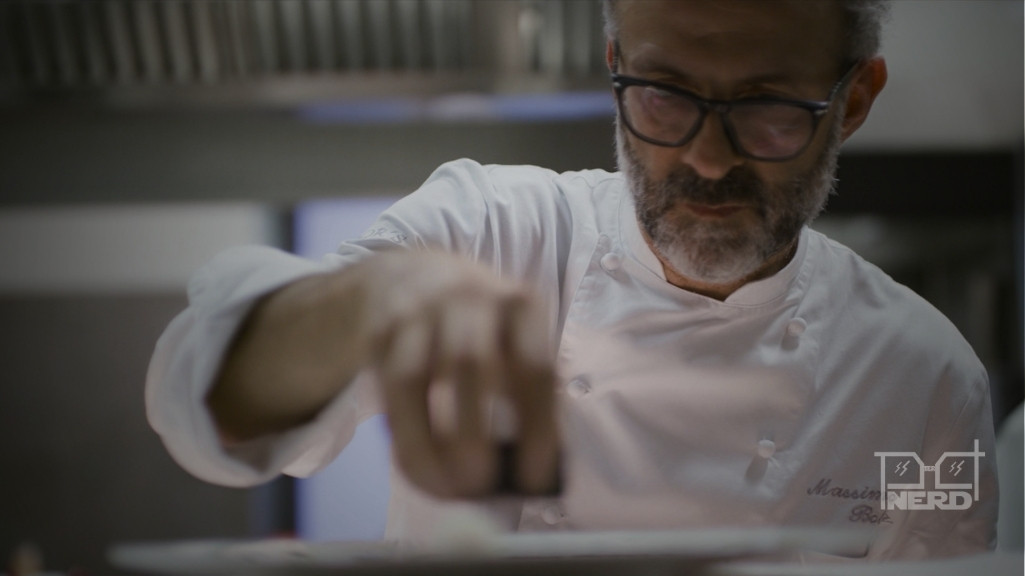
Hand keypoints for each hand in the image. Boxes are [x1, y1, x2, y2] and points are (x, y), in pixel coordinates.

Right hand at [361, 250, 559, 498]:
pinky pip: (386, 391)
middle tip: (480, 488)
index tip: (533, 479)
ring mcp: (417, 311)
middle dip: (473, 437)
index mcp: (518, 303)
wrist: (409, 276)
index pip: (533, 367)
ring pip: (415, 379)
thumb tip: (532, 467)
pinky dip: (402, 437)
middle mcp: (468, 298)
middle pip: (470, 365)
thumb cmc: (478, 325)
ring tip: (446, 489)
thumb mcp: (513, 334)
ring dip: (428, 445)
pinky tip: (418, 468)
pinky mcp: (380, 331)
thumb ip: (526, 387)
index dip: (536, 428)